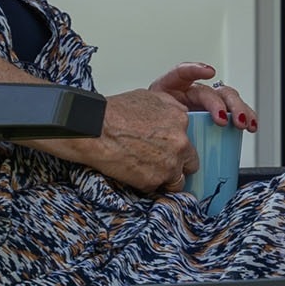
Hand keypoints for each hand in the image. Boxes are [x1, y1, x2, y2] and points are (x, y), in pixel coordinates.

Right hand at [67, 86, 201, 193]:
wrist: (93, 130)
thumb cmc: (114, 112)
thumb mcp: (148, 96)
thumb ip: (170, 107)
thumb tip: (178, 113)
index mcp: (180, 120)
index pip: (190, 140)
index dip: (178, 146)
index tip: (168, 149)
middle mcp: (180, 143)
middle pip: (191, 163)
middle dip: (178, 165)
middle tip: (161, 163)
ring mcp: (170, 164)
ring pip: (178, 181)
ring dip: (166, 179)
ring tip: (147, 172)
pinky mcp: (155, 181)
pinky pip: (158, 189)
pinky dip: (148, 185)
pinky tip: (135, 174)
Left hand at [144, 61, 257, 130]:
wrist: (155, 138)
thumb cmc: (154, 128)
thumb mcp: (151, 123)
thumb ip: (161, 124)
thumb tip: (174, 134)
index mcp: (172, 90)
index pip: (182, 73)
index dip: (195, 69)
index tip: (209, 72)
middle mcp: (192, 94)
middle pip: (211, 91)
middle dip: (221, 103)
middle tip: (224, 119)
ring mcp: (207, 104)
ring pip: (228, 98)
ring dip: (239, 110)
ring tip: (243, 124)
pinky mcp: (219, 116)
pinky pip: (235, 113)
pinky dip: (247, 117)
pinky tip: (252, 126)